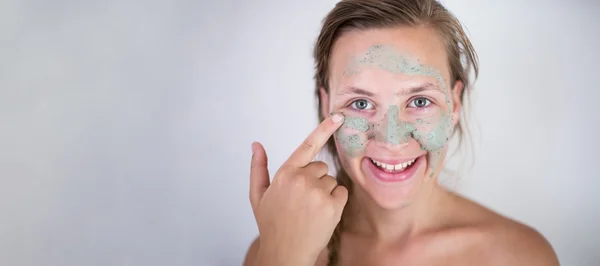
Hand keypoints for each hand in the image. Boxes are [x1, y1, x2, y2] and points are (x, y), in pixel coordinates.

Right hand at [249, 113, 347, 265]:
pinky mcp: (332, 205)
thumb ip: (258, 167)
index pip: (307, 145)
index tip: (339, 115)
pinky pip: (341, 192)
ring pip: (331, 180)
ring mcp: (318, 192)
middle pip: (321, 167)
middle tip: (303, 201)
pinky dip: (335, 202)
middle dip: (315, 180)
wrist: (285, 252)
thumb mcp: (258, 195)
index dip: (324, 128)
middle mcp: (302, 179)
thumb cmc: (272, 224)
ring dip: (325, 192)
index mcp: (285, 173)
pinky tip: (321, 214)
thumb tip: (256, 144)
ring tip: (310, 210)